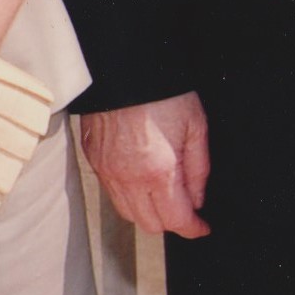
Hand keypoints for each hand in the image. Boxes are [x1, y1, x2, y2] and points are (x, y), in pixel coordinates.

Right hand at [80, 92, 211, 237]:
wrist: (123, 66)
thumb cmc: (162, 91)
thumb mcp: (196, 126)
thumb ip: (199, 168)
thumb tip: (198, 198)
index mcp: (158, 170)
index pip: (176, 220)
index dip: (193, 228)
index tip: (202, 226)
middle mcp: (128, 178)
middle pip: (150, 224)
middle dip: (171, 221)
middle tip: (186, 206)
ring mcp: (106, 171)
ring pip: (128, 213)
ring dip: (148, 211)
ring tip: (164, 192)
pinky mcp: (93, 160)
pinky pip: (112, 193)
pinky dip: (128, 195)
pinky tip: (141, 179)